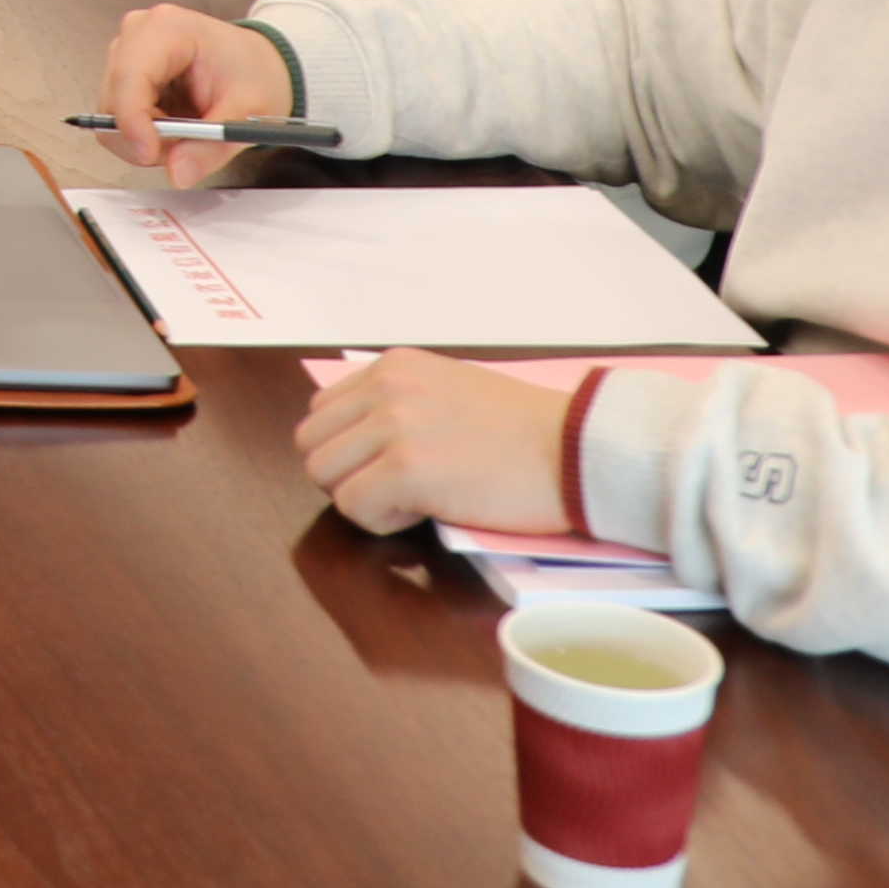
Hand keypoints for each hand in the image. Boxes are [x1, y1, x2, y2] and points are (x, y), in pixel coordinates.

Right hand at [95, 7, 303, 186]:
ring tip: (186, 134)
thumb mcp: (248, 113)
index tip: (152, 155)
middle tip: (185, 150)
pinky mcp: (122, 74)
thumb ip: (212, 146)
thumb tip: (177, 174)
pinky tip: (173, 127)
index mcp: (167, 29)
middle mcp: (136, 34)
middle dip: (144, 136)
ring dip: (144, 139)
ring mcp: (125, 53)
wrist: (258, 64)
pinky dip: (143, 135)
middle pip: (115, 99)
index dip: (132, 121)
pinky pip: (117, 118)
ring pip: (111, 114)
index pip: (130, 76)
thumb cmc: (255, 74)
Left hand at [295, 349, 591, 541]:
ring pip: (324, 475)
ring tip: (413, 500)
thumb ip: (399, 404)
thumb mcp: (448, 391)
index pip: (322, 413)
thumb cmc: (525, 433)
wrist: (576, 451)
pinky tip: (424, 513)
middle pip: (312, 444)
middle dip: (346, 475)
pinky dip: (381, 520)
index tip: (392, 466)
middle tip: (396, 490)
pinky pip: (353, 506)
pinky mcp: (407, 469)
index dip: (350, 450)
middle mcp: (385, 387)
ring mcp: (394, 426)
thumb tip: (356, 441)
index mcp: (393, 366)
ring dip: (362, 498)